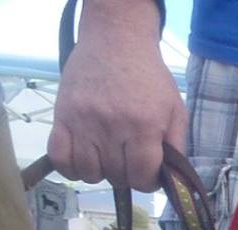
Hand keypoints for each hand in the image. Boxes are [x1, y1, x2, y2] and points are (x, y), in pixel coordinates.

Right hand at [48, 3, 186, 189]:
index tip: (148, 173)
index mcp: (143, 125)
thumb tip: (174, 180)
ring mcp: (83, 121)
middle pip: (116, 176)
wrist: (115, 40)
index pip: (141, 176)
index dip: (147, 181)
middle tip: (128, 159)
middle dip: (126, 175)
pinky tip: (83, 159)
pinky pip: (59, 157)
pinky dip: (70, 167)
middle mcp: (111, 126)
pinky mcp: (62, 115)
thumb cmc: (149, 76)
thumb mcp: (175, 109)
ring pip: (88, 172)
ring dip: (100, 172)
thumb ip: (177, 146)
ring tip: (107, 157)